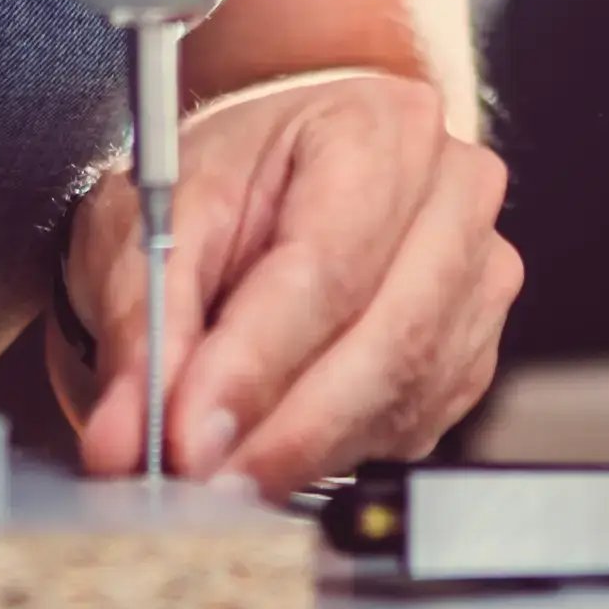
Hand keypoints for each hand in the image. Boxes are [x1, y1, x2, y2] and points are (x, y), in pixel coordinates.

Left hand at [66, 70, 520, 493]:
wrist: (277, 175)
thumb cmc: (229, 177)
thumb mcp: (153, 220)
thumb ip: (146, 323)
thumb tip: (129, 433)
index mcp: (380, 129)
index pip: (326, 264)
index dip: (254, 362)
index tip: (187, 434)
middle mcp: (453, 195)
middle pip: (386, 338)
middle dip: (283, 429)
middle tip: (199, 479)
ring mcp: (479, 273)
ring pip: (403, 393)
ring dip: (305, 450)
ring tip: (221, 469)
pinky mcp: (474, 346)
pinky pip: (415, 422)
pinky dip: (337, 451)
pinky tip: (280, 440)